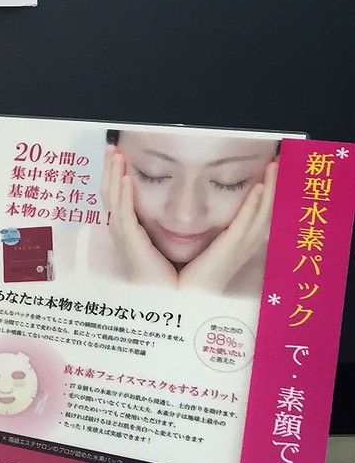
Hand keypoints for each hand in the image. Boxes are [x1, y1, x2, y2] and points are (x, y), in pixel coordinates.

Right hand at [103, 146, 178, 287]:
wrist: (170, 302)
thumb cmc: (170, 280)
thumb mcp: (164, 249)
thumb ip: (163, 232)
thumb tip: (176, 216)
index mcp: (129, 232)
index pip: (117, 197)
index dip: (114, 175)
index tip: (118, 156)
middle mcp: (122, 232)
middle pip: (109, 193)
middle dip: (109, 169)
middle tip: (111, 148)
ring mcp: (123, 237)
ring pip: (111, 199)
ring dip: (112, 175)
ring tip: (115, 155)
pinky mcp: (131, 243)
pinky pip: (122, 214)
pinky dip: (122, 194)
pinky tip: (124, 178)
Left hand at [178, 160, 278, 294]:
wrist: (183, 299)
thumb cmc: (189, 278)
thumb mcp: (205, 252)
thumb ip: (210, 238)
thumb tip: (208, 224)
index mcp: (239, 244)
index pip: (258, 214)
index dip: (267, 194)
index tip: (270, 173)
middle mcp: (245, 244)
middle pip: (267, 210)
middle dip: (274, 186)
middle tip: (279, 163)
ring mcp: (240, 246)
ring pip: (262, 212)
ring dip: (269, 188)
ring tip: (274, 167)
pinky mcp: (231, 248)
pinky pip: (246, 222)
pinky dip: (254, 205)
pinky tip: (259, 188)